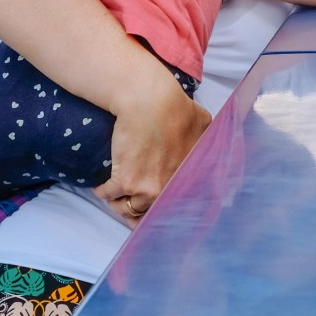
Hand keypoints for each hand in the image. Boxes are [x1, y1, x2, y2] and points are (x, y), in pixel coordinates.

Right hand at [91, 65, 211, 224]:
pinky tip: (102, 185)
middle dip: (136, 209)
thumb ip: (205, 143)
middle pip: (146, 214)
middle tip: (129, 200)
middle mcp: (168, 190)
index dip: (160, 210)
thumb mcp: (202, 126)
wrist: (149, 101)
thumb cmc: (175, 108)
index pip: (172, 209)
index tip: (150, 205)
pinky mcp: (124, 182)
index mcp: (187, 181)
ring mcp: (146, 190)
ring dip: (118, 202)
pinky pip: (107, 195)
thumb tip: (212, 146)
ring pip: (126, 208)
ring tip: (115, 193)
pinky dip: (103, 191)